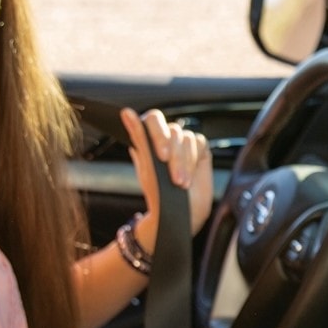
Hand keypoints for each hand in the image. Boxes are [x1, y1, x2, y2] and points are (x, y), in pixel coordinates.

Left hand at [120, 107, 213, 240]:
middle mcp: (165, 138)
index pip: (153, 119)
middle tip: (175, 179)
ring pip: (187, 138)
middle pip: (173, 130)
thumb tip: (126, 113)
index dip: (159, 134)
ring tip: (181, 184)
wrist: (179, 215)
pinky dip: (195, 160)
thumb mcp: (147, 169)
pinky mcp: (199, 149)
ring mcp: (183, 144)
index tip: (162, 157)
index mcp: (147, 140)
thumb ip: (139, 138)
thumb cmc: (158, 195)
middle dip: (175, 157)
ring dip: (185, 163)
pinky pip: (200, 143)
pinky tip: (190, 176)